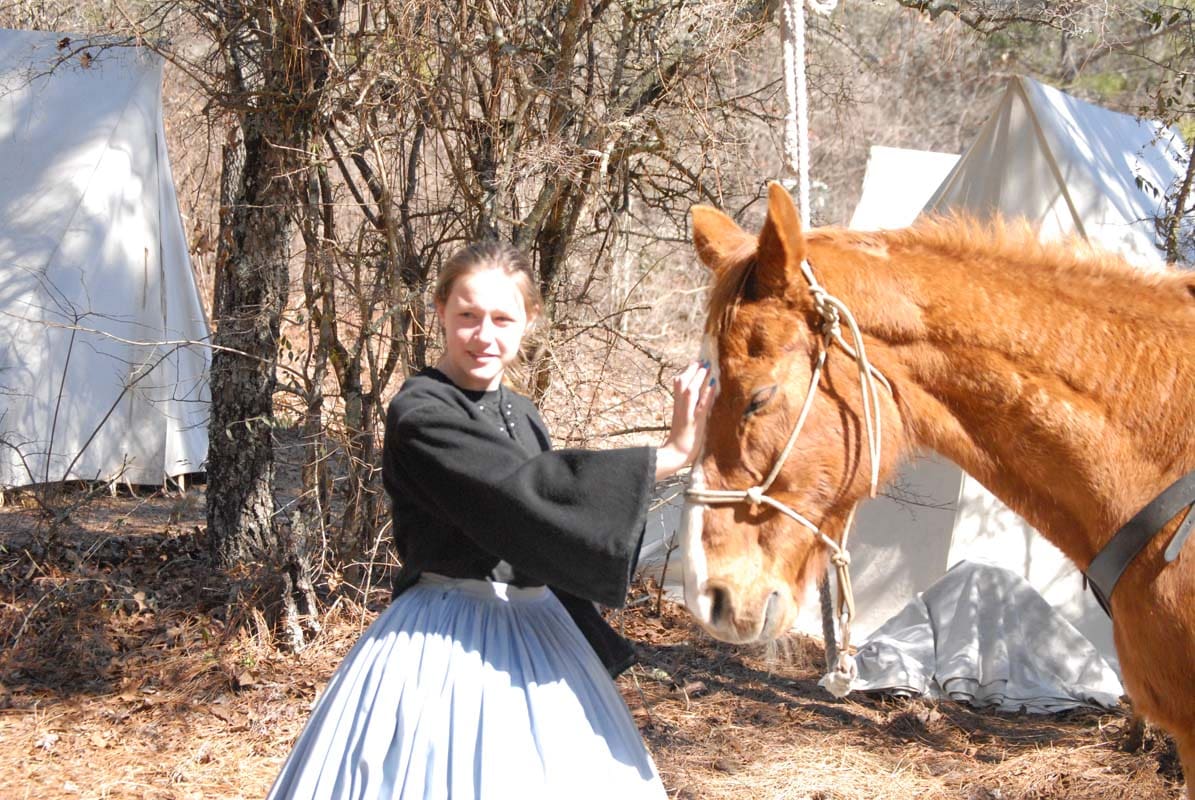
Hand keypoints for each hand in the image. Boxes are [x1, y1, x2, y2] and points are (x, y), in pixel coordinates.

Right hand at [655, 360, 715, 480]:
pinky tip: (714, 384)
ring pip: (690, 391)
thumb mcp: (682, 424)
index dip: (686, 373)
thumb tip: (695, 404)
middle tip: (702, 360)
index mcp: (677, 408)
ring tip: (707, 367)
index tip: (695, 364)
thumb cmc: (679, 443)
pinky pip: (702, 405)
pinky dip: (707, 393)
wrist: (674, 455)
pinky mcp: (694, 423)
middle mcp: (680, 408)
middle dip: (692, 371)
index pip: (679, 385)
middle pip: (682, 384)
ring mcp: (687, 415)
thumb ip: (686, 413)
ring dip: (698, 378)